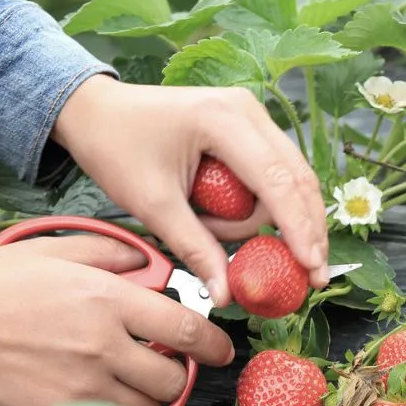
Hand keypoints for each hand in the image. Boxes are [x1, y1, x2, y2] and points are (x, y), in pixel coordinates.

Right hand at [0, 236, 234, 405]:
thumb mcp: (54, 250)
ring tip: (131, 388)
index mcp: (108, 300)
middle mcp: (103, 345)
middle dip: (178, 377)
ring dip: (149, 402)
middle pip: (174, 378)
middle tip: (165, 368)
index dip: (214, 345)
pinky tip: (104, 405)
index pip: (185, 330)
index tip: (221, 350)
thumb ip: (109, 252)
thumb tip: (146, 259)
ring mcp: (83, 384)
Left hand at [51, 74, 329, 304]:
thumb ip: (195, 248)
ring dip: (277, 218)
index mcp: (223, 120)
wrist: (94, 110)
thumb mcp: (153, 205)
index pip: (277, 182)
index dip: (299, 229)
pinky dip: (270, 205)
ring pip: (292, 177)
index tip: (311, 268)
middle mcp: (248, 110)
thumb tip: (225, 295)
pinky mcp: (249, 126)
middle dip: (306, 229)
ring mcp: (252, 115)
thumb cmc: (115, 148)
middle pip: (298, 178)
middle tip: (311, 274)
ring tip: (222, 236)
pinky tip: (248, 226)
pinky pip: (276, 172)